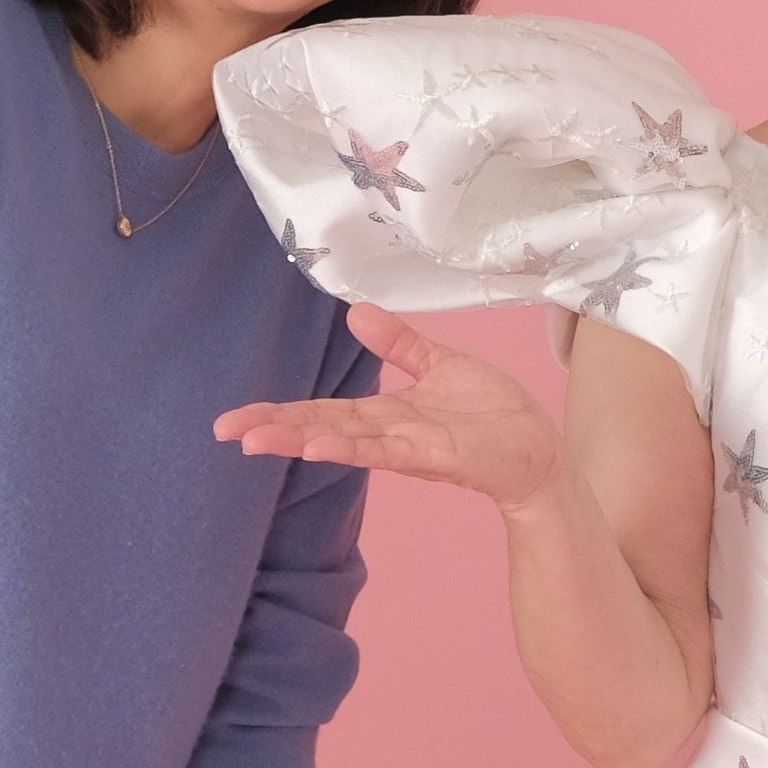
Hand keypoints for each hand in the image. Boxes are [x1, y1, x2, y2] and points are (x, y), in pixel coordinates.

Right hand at [215, 302, 562, 509]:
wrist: (540, 450)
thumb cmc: (493, 415)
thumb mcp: (441, 365)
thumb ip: (399, 344)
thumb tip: (355, 312)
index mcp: (386, 411)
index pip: (322, 409)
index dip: (279, 411)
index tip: (233, 418)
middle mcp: (388, 432)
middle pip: (321, 426)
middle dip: (275, 428)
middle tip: (227, 431)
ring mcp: (409, 446)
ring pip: (346, 441)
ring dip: (303, 440)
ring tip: (260, 440)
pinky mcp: (435, 455)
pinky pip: (386, 450)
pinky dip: (353, 447)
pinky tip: (319, 446)